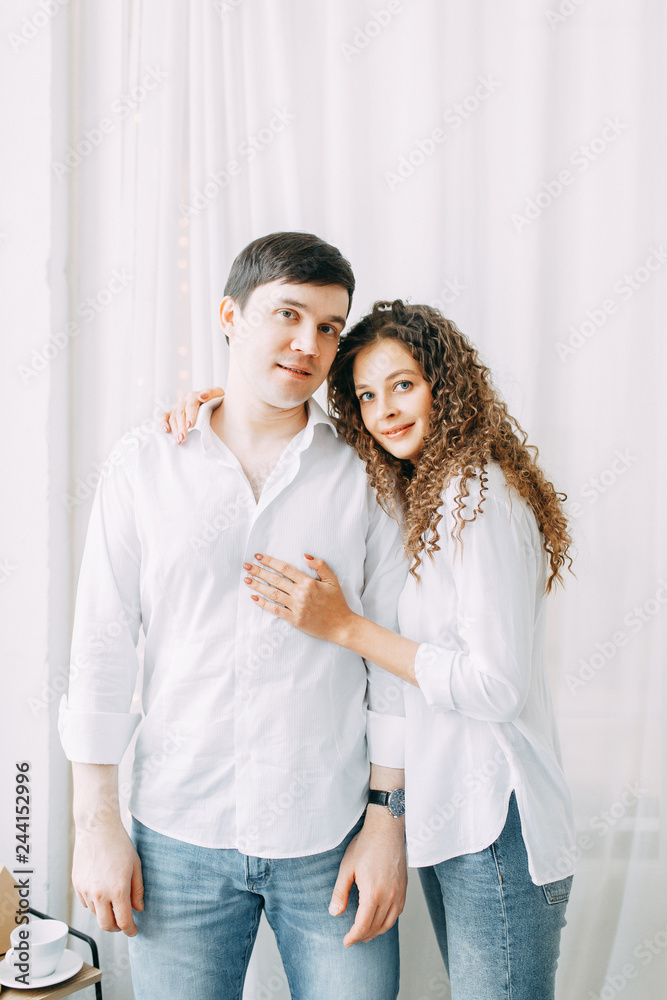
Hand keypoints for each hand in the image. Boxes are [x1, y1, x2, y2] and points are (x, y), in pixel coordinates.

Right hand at [72, 821, 143, 936]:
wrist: (98, 829)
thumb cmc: (119, 844)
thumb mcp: (136, 866)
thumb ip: (138, 890)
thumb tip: (139, 909)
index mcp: (118, 890)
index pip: (124, 922)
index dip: (130, 930)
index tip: (134, 931)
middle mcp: (100, 894)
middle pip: (106, 925)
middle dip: (116, 928)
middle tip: (123, 923)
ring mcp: (86, 890)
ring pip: (95, 914)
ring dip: (105, 913)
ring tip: (114, 901)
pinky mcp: (77, 885)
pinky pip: (86, 903)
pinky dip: (95, 903)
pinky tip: (102, 891)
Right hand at [162, 387, 223, 442]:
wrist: (214, 402)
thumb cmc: (217, 400)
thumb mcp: (218, 394)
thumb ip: (211, 393)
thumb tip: (202, 396)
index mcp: (195, 395)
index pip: (191, 404)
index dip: (190, 414)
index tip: (190, 425)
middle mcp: (184, 400)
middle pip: (181, 413)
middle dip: (182, 426)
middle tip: (184, 437)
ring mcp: (178, 406)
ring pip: (173, 417)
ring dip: (175, 429)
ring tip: (179, 440)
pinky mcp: (172, 412)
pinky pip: (165, 416)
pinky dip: (163, 422)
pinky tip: (166, 430)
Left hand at [243, 553, 354, 641]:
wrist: (341, 625)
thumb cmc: (337, 602)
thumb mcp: (332, 580)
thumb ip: (320, 565)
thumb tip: (305, 555)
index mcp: (309, 582)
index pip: (285, 568)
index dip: (270, 561)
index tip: (259, 557)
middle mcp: (301, 594)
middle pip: (275, 580)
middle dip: (259, 571)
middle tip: (246, 566)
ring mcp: (297, 607)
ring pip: (273, 594)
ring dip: (258, 586)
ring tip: (246, 579)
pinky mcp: (294, 619)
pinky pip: (276, 610)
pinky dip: (264, 604)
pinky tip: (254, 597)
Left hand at [329, 810, 406, 946]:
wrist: (386, 829)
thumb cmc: (366, 845)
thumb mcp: (346, 868)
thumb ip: (340, 892)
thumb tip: (334, 912)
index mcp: (373, 893)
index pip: (363, 925)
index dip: (353, 937)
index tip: (346, 941)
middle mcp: (389, 896)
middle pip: (376, 927)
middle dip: (363, 936)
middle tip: (353, 938)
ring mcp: (399, 892)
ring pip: (389, 923)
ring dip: (376, 931)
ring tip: (365, 934)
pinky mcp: (404, 887)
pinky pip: (398, 912)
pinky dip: (388, 921)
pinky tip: (380, 919)